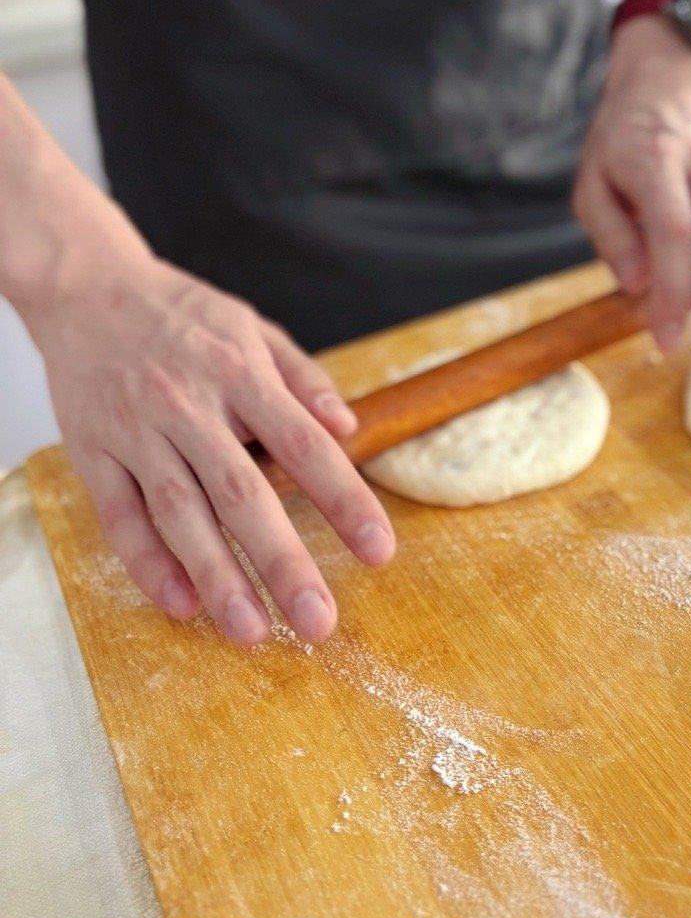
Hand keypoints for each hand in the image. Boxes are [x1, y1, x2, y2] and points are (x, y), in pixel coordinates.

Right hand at [26, 245, 393, 645]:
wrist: (84, 286)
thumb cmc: (181, 313)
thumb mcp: (252, 327)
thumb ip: (302, 378)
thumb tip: (350, 427)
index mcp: (239, 371)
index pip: (304, 444)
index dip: (344, 499)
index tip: (379, 549)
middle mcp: (189, 405)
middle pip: (242, 493)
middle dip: (283, 561)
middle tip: (318, 619)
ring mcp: (137, 431)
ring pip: (180, 513)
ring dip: (217, 577)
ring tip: (253, 631)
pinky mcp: (93, 452)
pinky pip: (120, 516)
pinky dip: (148, 562)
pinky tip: (180, 604)